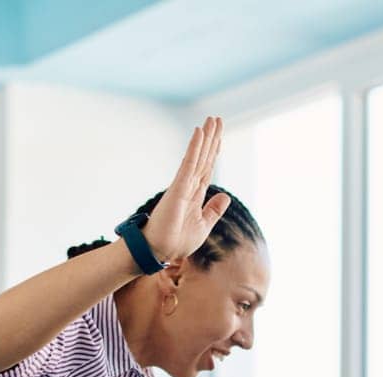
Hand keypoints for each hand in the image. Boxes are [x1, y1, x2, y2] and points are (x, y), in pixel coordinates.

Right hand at [142, 117, 230, 264]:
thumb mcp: (203, 226)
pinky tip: (199, 133)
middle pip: (204, 158)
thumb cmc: (176, 242)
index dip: (213, 152)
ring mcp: (183, 186)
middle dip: (211, 139)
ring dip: (205, 138)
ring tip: (211, 120)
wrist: (157, 251)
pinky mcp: (177, 188)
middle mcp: (189, 187)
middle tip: (216, 118)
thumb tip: (225, 196)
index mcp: (195, 195)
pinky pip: (188, 164)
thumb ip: (213, 211)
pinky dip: (194, 148)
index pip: (207, 169)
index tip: (219, 136)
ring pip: (197, 157)